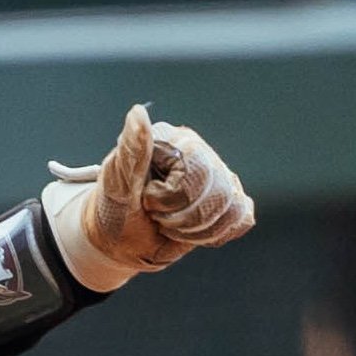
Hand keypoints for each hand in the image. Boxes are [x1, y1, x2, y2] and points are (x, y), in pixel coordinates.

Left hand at [46, 104, 255, 275]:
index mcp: (171, 139)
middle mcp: (197, 150)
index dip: (172, 197)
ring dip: (197, 229)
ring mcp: (216, 173)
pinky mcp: (228, 196)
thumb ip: (132, 150)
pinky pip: (241, 215)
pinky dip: (216, 233)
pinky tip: (192, 231)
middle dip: (184, 217)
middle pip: (218, 189)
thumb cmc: (114, 212)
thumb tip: (138, 112)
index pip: (196, 168)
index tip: (146, 202)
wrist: (121, 243)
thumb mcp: (116, 185)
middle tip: (158, 217)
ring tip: (171, 225)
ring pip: (231, 204)